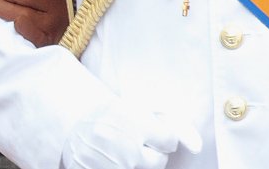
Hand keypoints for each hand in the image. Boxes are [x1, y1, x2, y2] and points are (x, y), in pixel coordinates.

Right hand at [62, 106, 201, 168]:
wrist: (71, 129)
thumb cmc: (110, 116)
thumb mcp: (137, 106)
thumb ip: (173, 121)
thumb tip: (198, 147)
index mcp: (130, 118)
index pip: (168, 140)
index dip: (160, 135)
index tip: (146, 129)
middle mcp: (122, 144)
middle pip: (158, 161)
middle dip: (150, 152)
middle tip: (133, 141)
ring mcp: (112, 165)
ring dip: (137, 163)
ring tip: (121, 150)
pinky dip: (125, 168)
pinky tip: (113, 160)